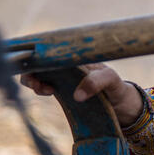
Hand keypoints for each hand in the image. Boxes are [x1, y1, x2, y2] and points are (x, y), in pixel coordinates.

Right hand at [22, 63, 142, 126]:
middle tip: (36, 83)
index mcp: (76, 57)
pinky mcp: (61, 90)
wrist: (122, 105)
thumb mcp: (111, 80)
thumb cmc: (117, 86)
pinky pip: (43, 87)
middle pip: (41, 60)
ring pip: (38, 73)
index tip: (37, 65)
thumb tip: (76, 96)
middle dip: (31, 69)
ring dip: (32, 80)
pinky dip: (39, 89)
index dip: (39, 54)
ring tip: (42, 89)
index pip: (52, 49)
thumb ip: (97, 82)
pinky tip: (48, 92)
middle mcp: (67, 64)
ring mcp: (63, 77)